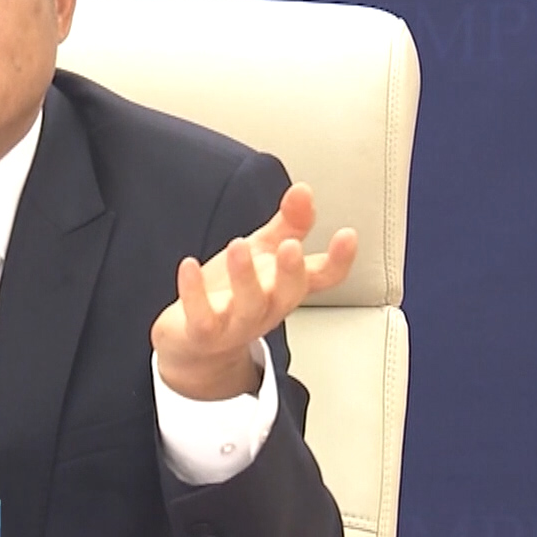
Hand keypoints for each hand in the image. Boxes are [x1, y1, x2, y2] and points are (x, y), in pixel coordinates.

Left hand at [151, 183, 356, 399]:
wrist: (196, 345)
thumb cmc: (234, 295)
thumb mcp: (265, 254)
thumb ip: (288, 224)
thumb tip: (304, 191)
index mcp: (286, 287)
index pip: (322, 278)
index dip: (339, 260)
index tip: (347, 235)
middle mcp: (267, 307)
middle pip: (288, 294)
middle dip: (291, 271)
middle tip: (291, 246)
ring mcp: (235, 323)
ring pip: (247, 305)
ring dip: (245, 277)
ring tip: (239, 245)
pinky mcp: (202, 331)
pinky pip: (201, 316)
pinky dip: (194, 291)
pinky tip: (189, 266)